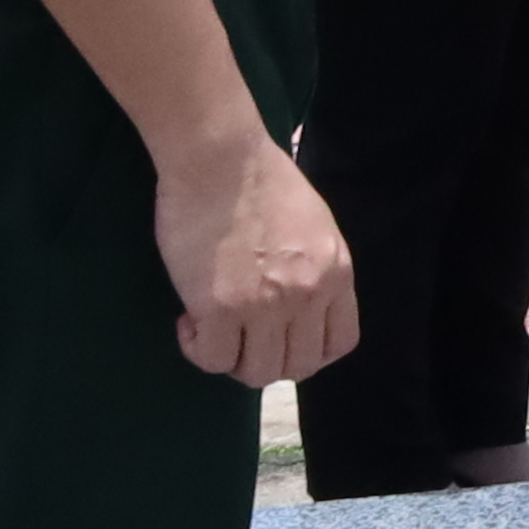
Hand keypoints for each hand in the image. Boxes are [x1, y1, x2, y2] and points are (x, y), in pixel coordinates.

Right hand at [157, 127, 355, 387]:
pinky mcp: (219, 307)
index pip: (339, 344)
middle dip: (266, 360)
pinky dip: (198, 349)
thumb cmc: (261, 179)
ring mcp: (265, 305)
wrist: (220, 156)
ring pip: (256, 372)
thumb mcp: (315, 226)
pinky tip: (189, 320)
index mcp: (337, 274)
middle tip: (239, 336)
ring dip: (232, 359)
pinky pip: (213, 359)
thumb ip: (315, 268)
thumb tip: (298, 303)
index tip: (278, 336)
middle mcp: (309, 295)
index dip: (307, 350)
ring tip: (211, 328)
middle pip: (297, 367)